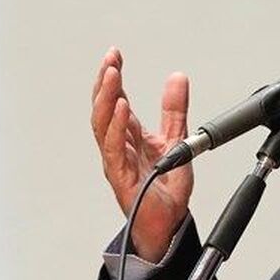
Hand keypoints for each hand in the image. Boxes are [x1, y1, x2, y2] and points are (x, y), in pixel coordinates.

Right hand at [90, 48, 192, 261]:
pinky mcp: (121, 177)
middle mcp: (118, 147)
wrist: (168, 224)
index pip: (115, 101)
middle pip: (103, 109)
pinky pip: (114, 149)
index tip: (115, 54)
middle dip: (105, 82)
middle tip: (111, 59)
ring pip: (102, 126)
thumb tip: (177, 78)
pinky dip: (115, 127)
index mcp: (129, 136)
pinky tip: (120, 109)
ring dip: (106, 99)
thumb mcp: (177, 140)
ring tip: (113, 76)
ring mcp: (116, 161)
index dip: (113, 77)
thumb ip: (175, 111)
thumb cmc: (165, 188)